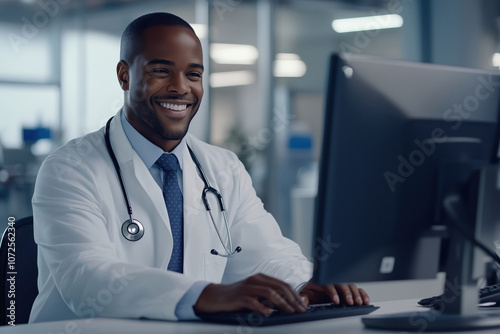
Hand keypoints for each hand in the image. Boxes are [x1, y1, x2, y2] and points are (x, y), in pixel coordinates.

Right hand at [193, 273, 307, 315]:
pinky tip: (268, 312)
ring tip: (289, 311)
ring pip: (268, 292)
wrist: (216, 296)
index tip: (303, 304)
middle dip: (292, 298)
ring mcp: (247, 287)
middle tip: (300, 309)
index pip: (283, 284)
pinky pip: (252, 301)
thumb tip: (291, 302)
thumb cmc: (239, 296)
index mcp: (262, 278)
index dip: (295, 294)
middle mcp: (256, 280)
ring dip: (281, 303)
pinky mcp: (239, 296)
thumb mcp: (257, 294)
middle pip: (278, 287)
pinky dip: (262, 307)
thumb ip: (273, 297)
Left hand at [299, 281, 369, 305]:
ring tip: (359, 303)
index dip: (333, 292)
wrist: (314, 287)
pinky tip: (365, 301)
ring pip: (350, 285)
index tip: (336, 301)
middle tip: (351, 302)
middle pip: (342, 283)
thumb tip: (303, 301)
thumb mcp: (304, 292)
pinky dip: (362, 294)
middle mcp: (332, 280)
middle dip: (347, 293)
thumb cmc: (310, 290)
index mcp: (321, 280)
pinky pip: (356, 289)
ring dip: (356, 294)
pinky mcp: (347, 288)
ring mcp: (341, 283)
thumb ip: (303, 297)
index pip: (328, 284)